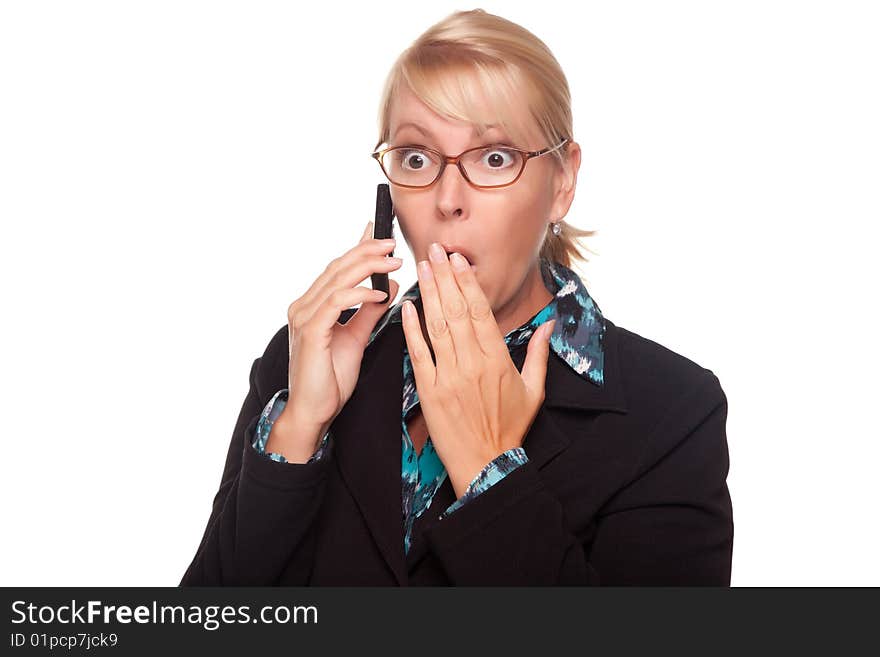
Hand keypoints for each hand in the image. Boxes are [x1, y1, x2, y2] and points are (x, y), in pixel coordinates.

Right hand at [272, 221, 401, 455]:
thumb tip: (388, 286)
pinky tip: (379, 293)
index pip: (338, 268)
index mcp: (313, 305)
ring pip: (338, 278)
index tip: (381, 232)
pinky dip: (359, 293)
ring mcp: (304, 317)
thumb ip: (370, 312)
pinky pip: (336, 302)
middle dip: (368, 251)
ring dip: (368, 267)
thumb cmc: (331, 380)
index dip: (358, 247)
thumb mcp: (357, 339)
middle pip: (338, 266)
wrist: (314, 412)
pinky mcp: (310, 331)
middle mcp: (304, 305)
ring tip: (394, 263)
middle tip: (395, 245)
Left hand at [400, 243, 555, 498]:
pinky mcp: (429, 390)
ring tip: (422, 268)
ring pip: (436, 326)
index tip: (459, 260)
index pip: (480, 310)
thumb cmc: (510, 428)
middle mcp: (472, 363)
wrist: (486, 464)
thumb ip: (538, 353)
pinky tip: (408, 306)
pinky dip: (411, 328)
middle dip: (445, 277)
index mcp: (497, 358)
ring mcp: (448, 376)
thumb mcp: (534, 390)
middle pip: (456, 310)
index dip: (467, 282)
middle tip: (435, 250)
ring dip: (428, 294)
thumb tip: (550, 323)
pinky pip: (418, 353)